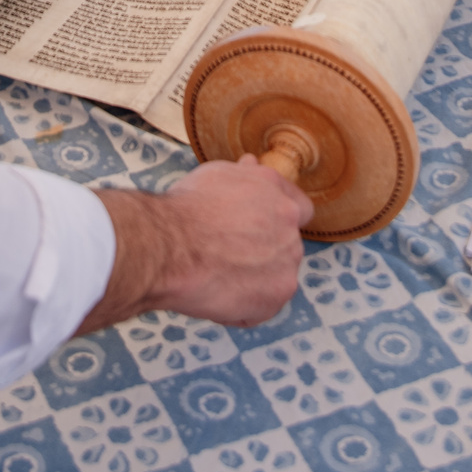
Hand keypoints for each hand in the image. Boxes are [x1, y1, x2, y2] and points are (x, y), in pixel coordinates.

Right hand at [79, 161, 310, 334]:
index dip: (277, 220)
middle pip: (285, 246)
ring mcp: (287, 266)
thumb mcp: (217, 175)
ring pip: (274, 277)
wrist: (171, 246)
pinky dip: (242, 307)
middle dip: (262, 251)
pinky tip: (215, 294)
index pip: (300, 210)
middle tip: (226, 254)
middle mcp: (291, 230)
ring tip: (216, 274)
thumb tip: (251, 164)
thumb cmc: (187, 209)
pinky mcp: (275, 297)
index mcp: (281, 198)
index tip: (258, 228)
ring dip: (252, 280)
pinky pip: (261, 307)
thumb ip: (244, 175)